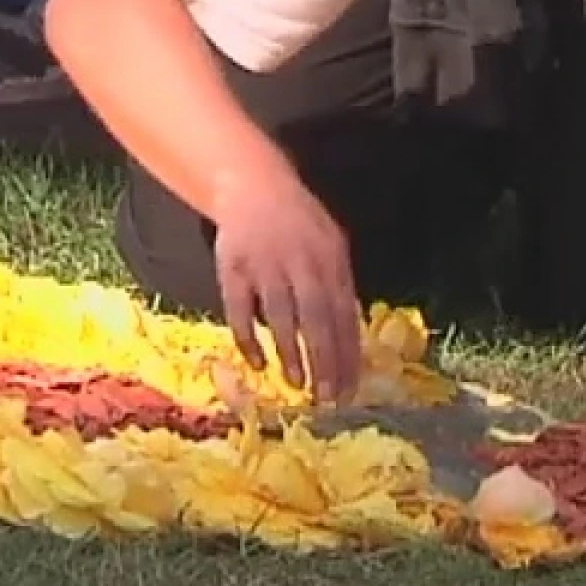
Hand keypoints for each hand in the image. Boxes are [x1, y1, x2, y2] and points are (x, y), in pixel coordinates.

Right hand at [211, 169, 363, 402]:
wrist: (252, 187)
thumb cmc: (298, 222)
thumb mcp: (331, 245)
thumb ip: (340, 286)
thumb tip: (352, 336)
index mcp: (330, 259)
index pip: (344, 314)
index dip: (348, 353)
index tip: (351, 387)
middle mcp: (300, 262)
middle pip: (317, 318)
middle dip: (325, 360)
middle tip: (328, 397)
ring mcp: (265, 265)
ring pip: (281, 316)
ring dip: (291, 353)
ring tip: (298, 385)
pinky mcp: (232, 269)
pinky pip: (239, 310)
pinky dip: (248, 338)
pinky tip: (258, 363)